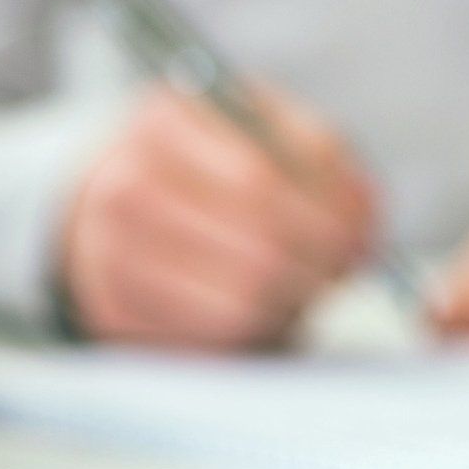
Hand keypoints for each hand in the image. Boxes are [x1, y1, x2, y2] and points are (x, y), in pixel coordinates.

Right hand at [60, 87, 374, 351]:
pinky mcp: (112, 312)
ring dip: (290, 306)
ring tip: (300, 287)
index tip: (357, 239)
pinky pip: (209, 343)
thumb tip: (359, 223)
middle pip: (252, 251)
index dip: (324, 219)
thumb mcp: (261, 124)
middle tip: (338, 272)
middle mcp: (122, 189)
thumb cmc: (209, 156)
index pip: (259, 181)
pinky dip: (251, 332)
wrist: (124, 189)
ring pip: (235, 307)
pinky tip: (261, 307)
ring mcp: (109, 256)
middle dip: (315, 271)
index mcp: (162, 124)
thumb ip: (319, 156)